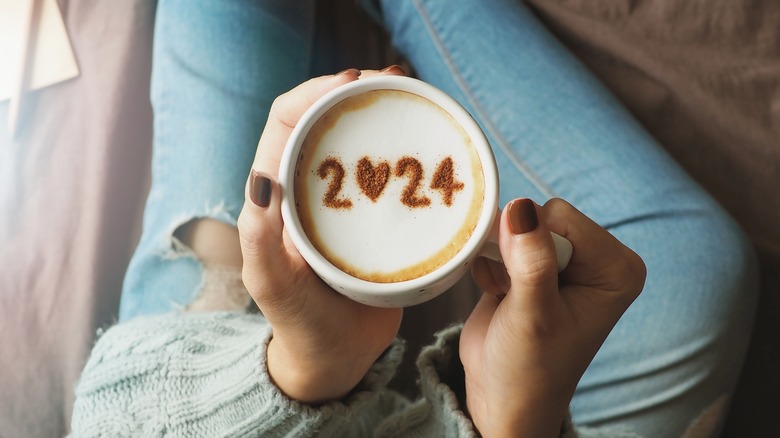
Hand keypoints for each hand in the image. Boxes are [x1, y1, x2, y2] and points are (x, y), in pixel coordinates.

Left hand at [237, 67, 405, 403]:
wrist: (337, 357)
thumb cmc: (300, 325)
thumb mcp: (272, 286)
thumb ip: (258, 238)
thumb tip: (261, 179)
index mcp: (279, 193)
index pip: (287, 119)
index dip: (315, 91)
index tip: (353, 82)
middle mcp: (311, 187)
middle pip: (328, 116)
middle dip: (358, 88)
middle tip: (398, 80)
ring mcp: (347, 200)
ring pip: (360, 138)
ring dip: (384, 109)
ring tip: (416, 96)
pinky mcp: (377, 216)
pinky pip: (391, 172)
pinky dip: (408, 148)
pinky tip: (431, 142)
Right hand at [461, 198, 645, 436]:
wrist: (503, 398)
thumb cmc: (529, 369)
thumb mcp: (533, 316)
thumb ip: (531, 261)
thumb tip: (519, 206)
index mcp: (616, 269)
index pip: (563, 218)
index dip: (534, 248)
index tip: (528, 289)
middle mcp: (596, 259)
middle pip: (541, 216)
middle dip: (516, 250)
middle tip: (514, 293)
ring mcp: (564, 261)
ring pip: (517, 223)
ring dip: (500, 257)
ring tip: (507, 296)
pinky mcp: (534, 264)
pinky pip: (501, 237)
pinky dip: (490, 262)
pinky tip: (498, 293)